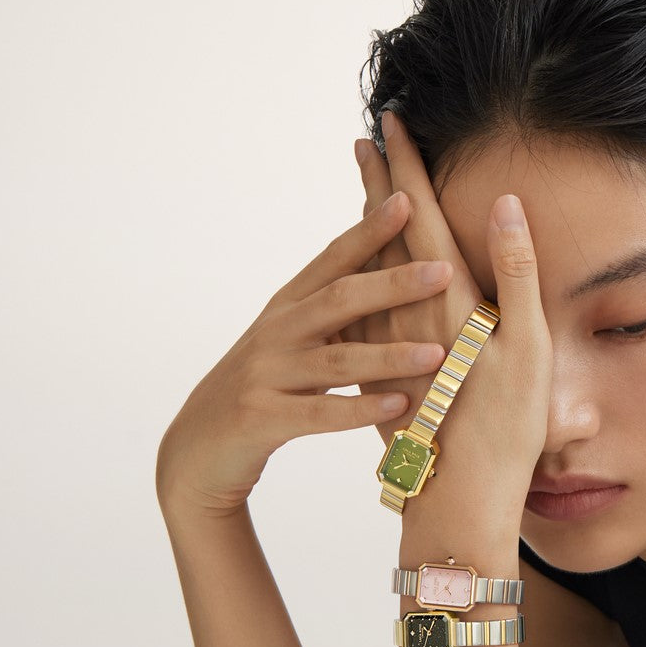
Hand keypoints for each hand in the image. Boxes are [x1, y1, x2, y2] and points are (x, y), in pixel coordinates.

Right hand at [155, 196, 450, 520]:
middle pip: (339, 299)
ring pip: (336, 360)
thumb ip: (334, 309)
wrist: (201, 446)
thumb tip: (389, 266)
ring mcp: (266, 374)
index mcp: (290, 307)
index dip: (369, 230)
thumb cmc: (266, 388)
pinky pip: (318, 414)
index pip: (334, 260)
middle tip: (444, 271)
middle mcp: (277, 332)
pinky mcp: (261, 419)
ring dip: (390, 355)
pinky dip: (361, 409)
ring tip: (438, 352)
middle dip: (393, 283)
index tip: (410, 200)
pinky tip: (399, 405)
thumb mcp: (295, 339)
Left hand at [343, 109, 552, 520]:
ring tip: (362, 195)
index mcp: (446, 299)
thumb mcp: (530, 349)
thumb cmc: (506, 430)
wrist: (458, 499)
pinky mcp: (383, 376)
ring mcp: (390, 348)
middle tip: (364, 142)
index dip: (404, 166)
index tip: (389, 122)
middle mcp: (408, 316)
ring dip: (365, 229)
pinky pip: (366, 315)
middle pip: (384, 236)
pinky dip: (362, 282)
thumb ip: (518, 273)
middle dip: (376, 185)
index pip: (417, 216)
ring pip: (370, 274)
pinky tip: (359, 278)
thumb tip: (505, 205)